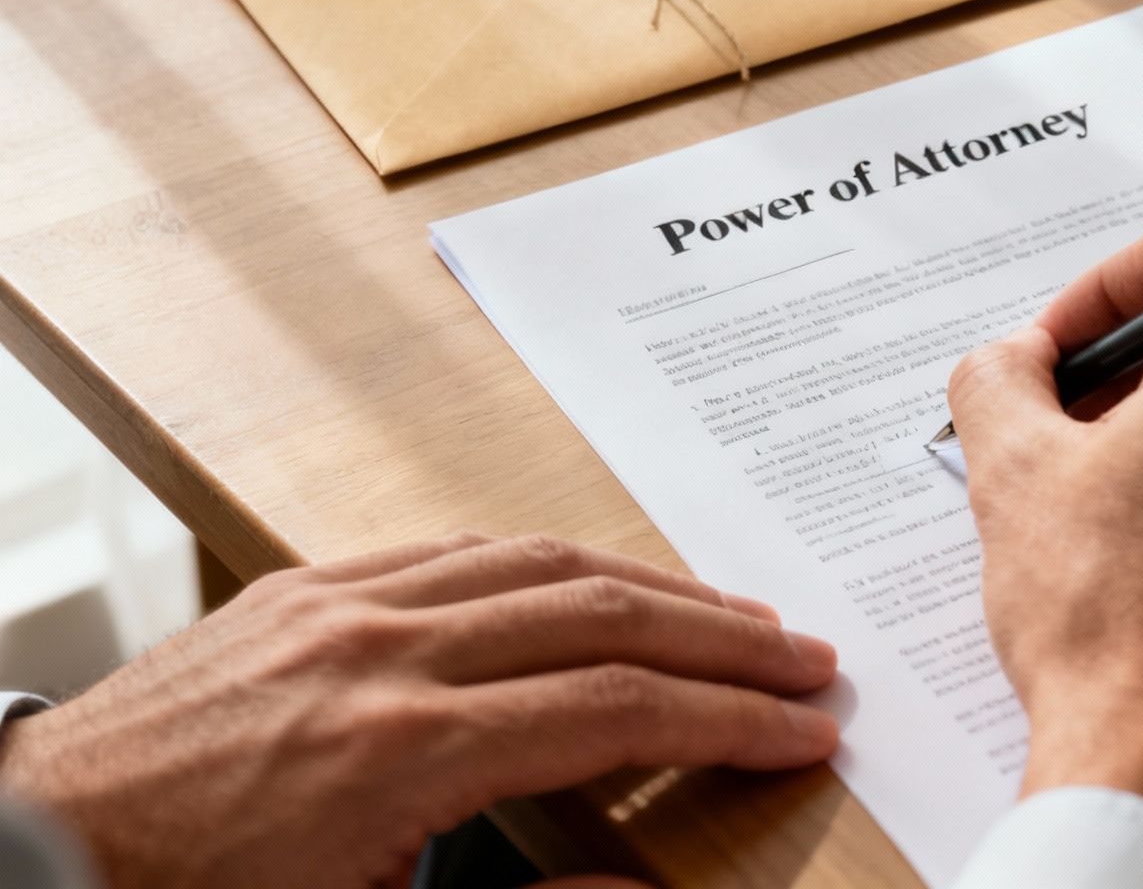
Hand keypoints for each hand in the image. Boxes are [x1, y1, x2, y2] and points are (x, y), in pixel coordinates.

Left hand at [0, 534, 838, 888]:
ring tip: (730, 615)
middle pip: (600, 614)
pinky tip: (597, 583)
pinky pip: (458, 549)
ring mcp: (338, 606)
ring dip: (653, 585)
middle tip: (805, 658)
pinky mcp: (303, 588)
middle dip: (721, 636)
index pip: (616, 710)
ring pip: (540, 561)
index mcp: (398, 753)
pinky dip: (553, 562)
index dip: (728, 717)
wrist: (30, 852)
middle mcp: (379, 653)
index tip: (803, 727)